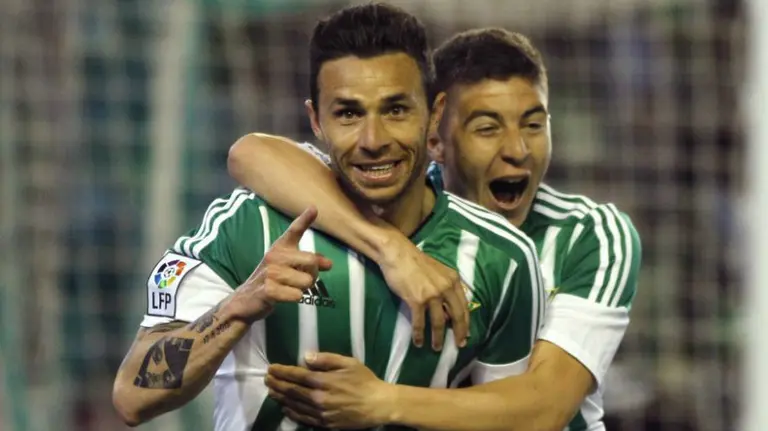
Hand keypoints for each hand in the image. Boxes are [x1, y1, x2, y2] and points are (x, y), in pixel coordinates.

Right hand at [228, 206, 332, 322]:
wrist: (246, 300)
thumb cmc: (272, 280)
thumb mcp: (289, 267)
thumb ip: (310, 263)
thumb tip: (330, 264)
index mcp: (280, 247)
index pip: (294, 231)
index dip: (304, 219)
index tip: (313, 208)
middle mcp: (274, 256)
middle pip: (311, 261)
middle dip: (312, 274)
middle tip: (300, 280)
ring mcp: (270, 272)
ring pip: (307, 281)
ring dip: (302, 289)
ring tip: (288, 288)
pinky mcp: (268, 289)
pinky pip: (297, 295)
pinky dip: (294, 298)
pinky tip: (282, 296)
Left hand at [266, 352, 395, 428]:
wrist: (378, 405)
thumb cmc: (365, 380)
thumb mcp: (348, 363)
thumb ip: (326, 359)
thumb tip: (306, 356)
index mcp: (323, 381)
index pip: (296, 375)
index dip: (282, 372)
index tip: (271, 368)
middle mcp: (318, 398)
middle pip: (291, 391)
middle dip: (277, 384)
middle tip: (267, 379)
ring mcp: (320, 413)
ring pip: (294, 405)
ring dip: (280, 398)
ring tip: (271, 392)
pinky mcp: (325, 424)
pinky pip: (303, 419)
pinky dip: (292, 413)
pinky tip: (285, 408)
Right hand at [378, 235, 468, 350]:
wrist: (397, 254)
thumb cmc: (416, 262)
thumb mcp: (438, 272)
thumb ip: (446, 288)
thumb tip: (448, 311)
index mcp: (453, 280)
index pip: (464, 306)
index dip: (466, 323)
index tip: (466, 335)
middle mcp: (446, 288)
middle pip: (457, 316)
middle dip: (458, 333)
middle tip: (458, 345)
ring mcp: (431, 294)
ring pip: (438, 322)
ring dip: (438, 338)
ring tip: (436, 348)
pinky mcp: (416, 300)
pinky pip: (419, 322)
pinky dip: (419, 335)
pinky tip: (418, 342)